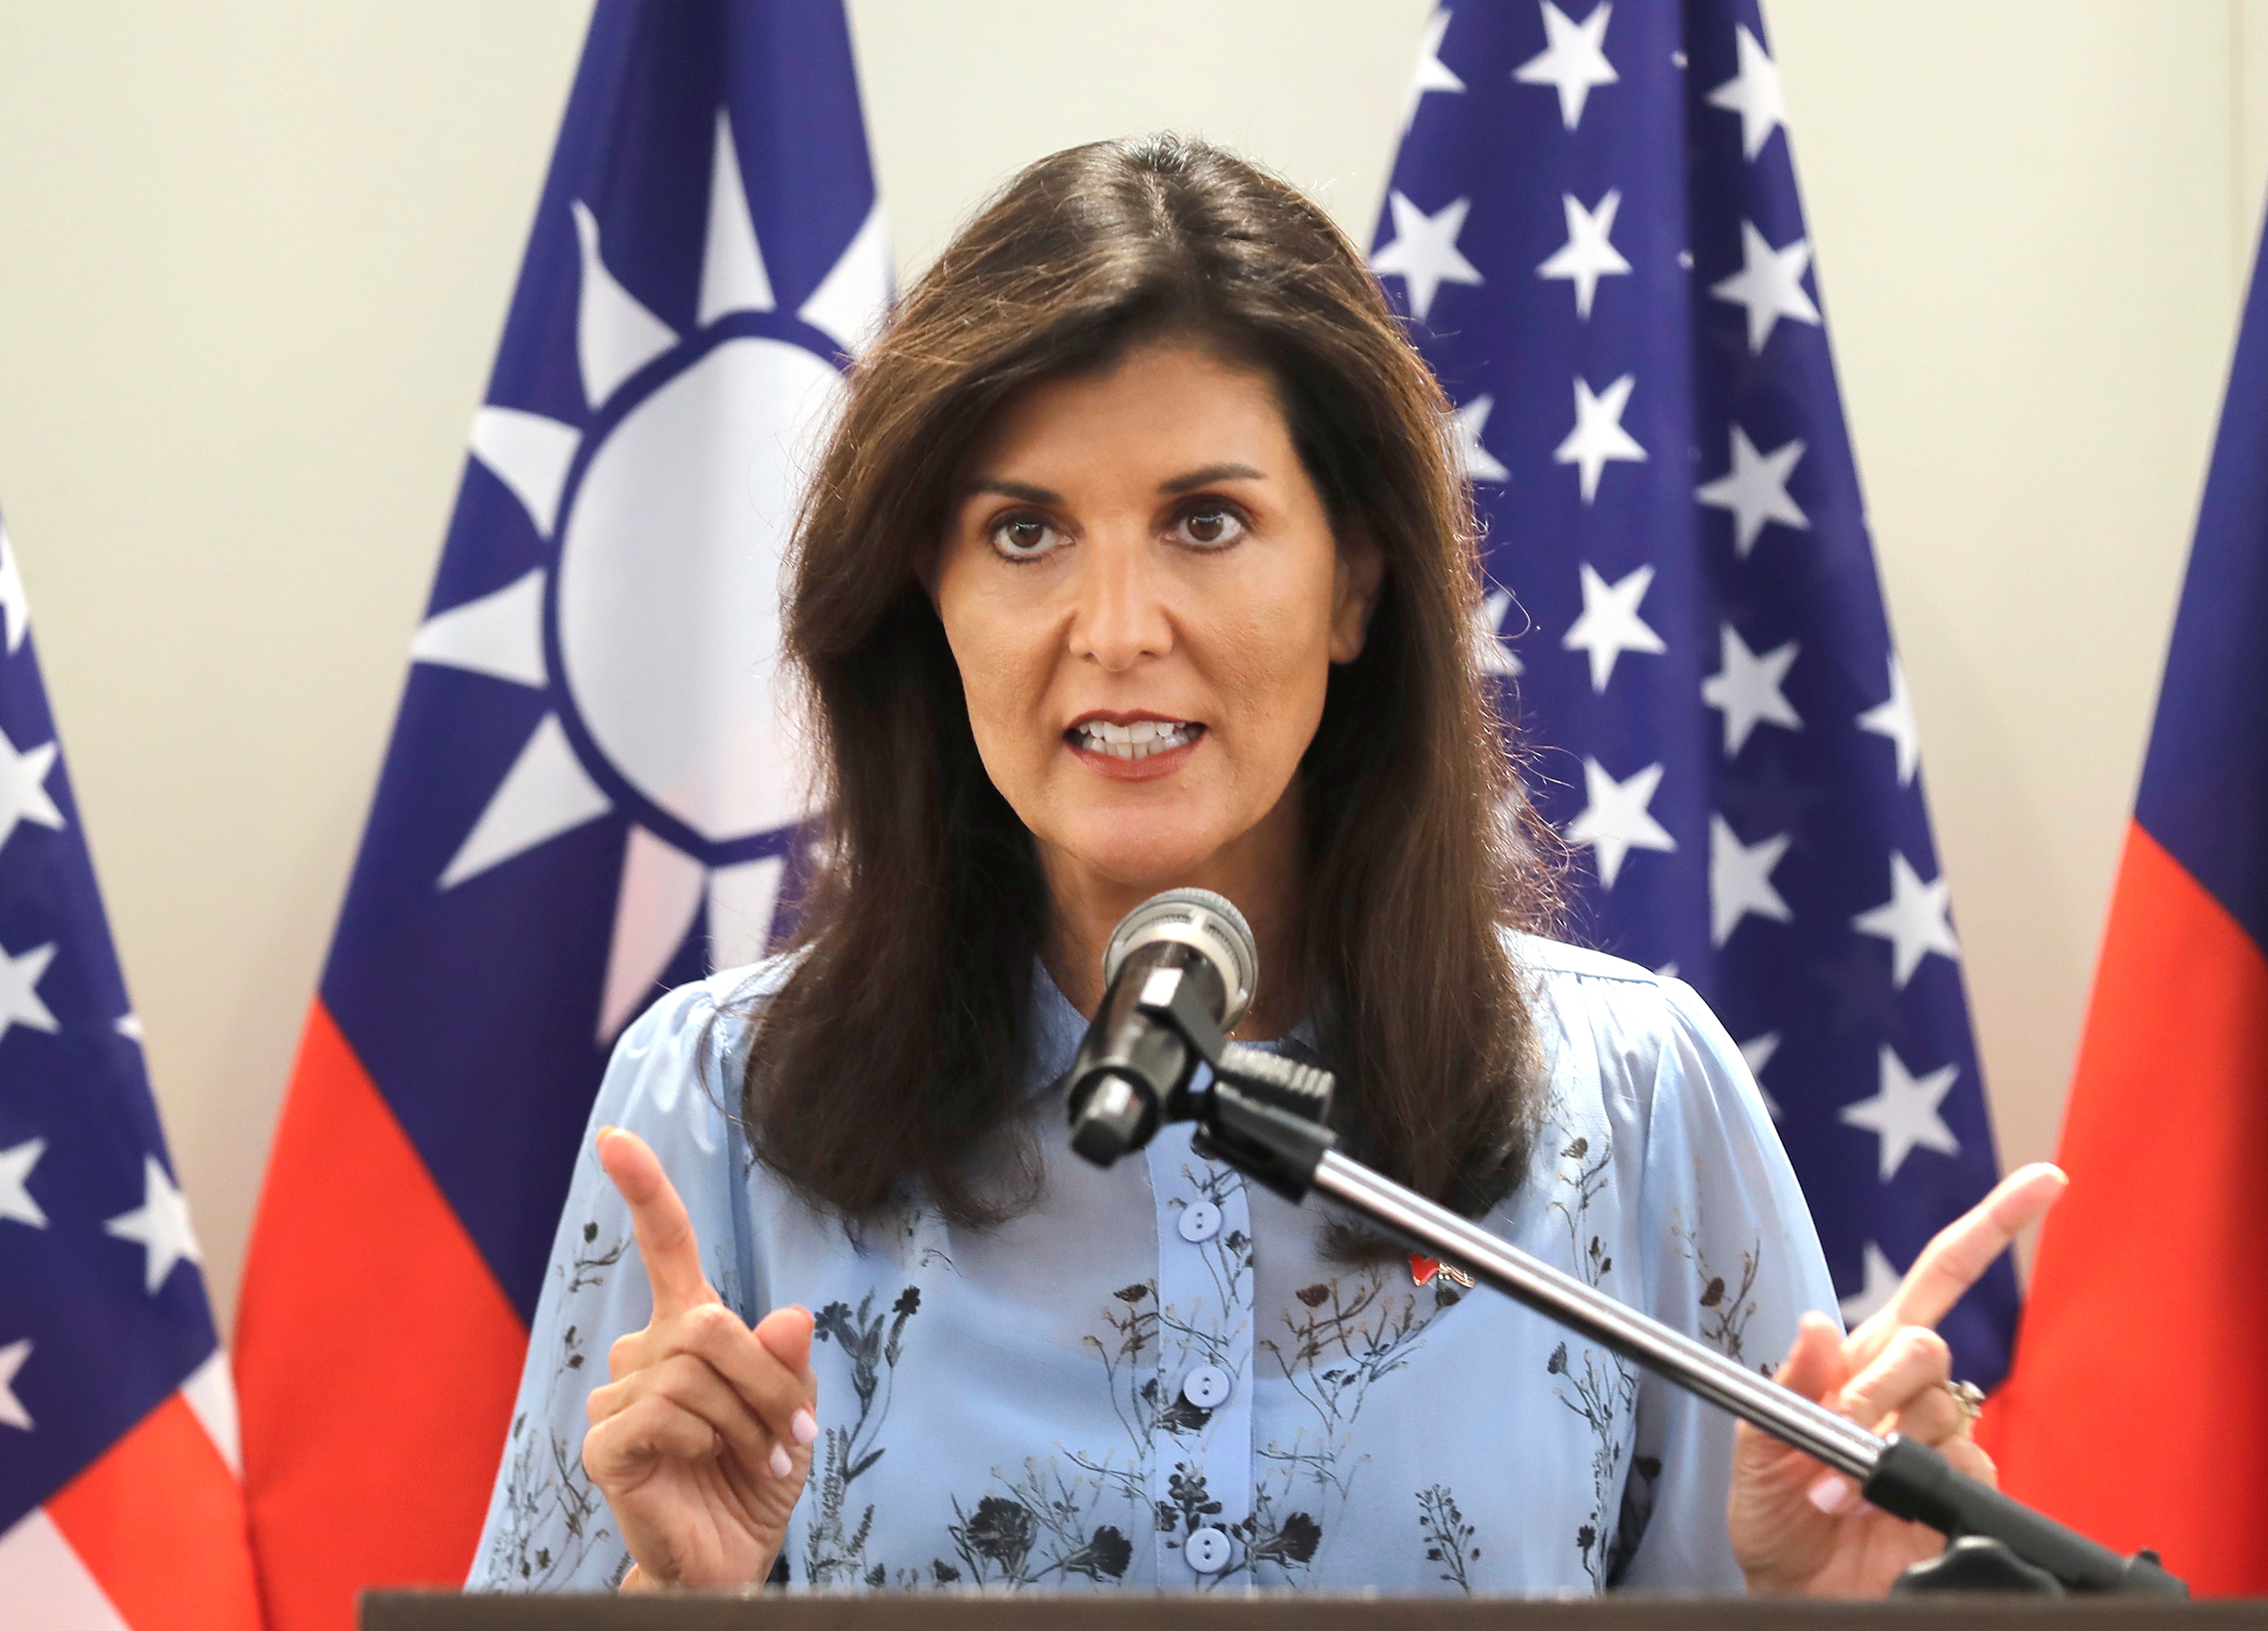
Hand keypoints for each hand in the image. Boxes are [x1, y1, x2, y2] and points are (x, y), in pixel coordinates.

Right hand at [580, 1126, 816, 1590]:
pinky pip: (662, 1414)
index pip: (665, 1247)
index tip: (614, 1139)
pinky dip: (703, 1440)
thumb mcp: (793, 1413)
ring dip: (746, 1420)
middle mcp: (645, 1352)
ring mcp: (616, 1397)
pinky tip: (705, 1464)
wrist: (729, 1556)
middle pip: (710, 1323)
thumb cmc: (755, 1477)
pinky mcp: (603, 1444)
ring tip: (759, 1460)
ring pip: (693, 1371)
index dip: (644, 1191)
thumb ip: (788, 1363)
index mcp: (688, 1330)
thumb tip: (792, 1315)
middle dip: (767, 1380)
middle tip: (793, 1435)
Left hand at [1729, 1162, 2067, 1596]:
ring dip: (1880, 1442)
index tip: (2046, 1181)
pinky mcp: (1960, 1489)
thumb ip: (1790, 1381)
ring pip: (1939, 1405)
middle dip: (1878, 1384)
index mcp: (1863, 1358)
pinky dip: (1901, 1485)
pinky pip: (1955, 1466)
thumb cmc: (1774, 1512)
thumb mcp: (1757, 1439)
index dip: (1992, 1225)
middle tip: (1835, 1430)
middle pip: (1930, 1344)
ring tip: (1835, 1485)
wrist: (1792, 1582)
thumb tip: (1816, 1322)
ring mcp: (1938, 1440)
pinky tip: (1867, 1507)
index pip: (1941, 1276)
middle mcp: (1908, 1391)